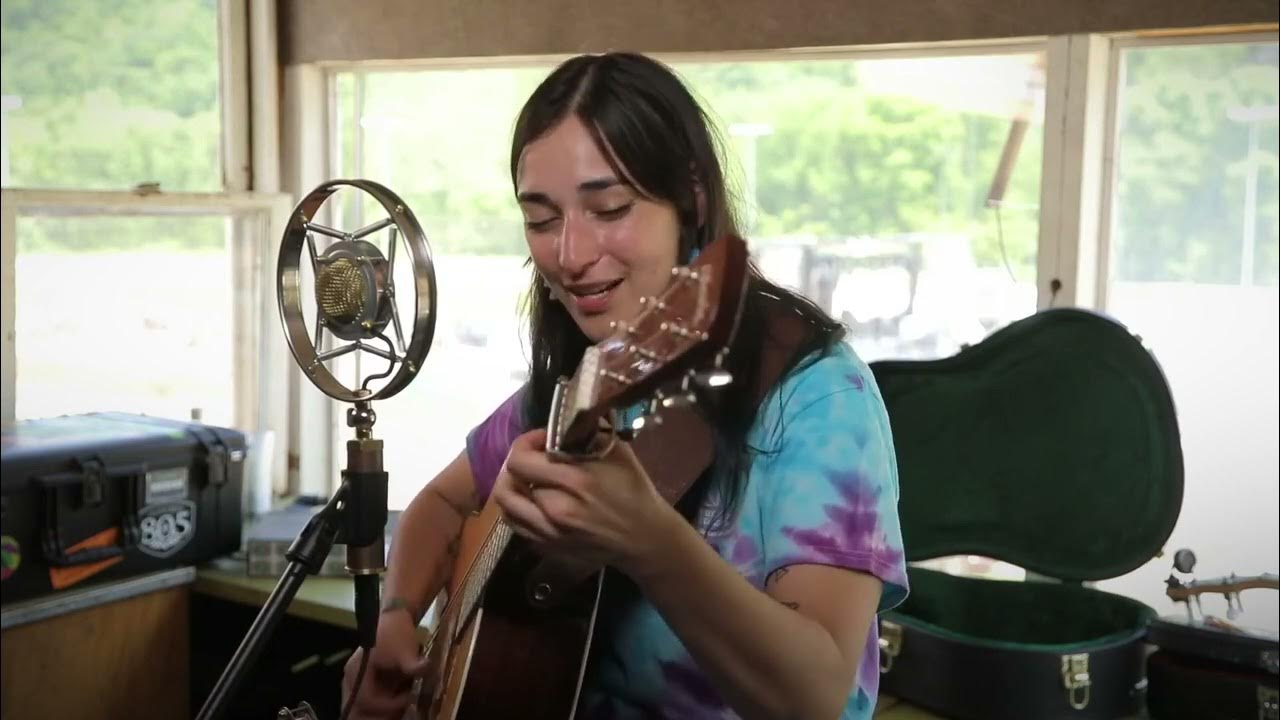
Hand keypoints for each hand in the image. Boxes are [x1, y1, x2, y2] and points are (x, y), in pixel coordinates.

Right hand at [340, 607, 427, 719]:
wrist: (394, 616)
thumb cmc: (398, 633)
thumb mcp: (407, 651)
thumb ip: (414, 666)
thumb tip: (426, 671)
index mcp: (357, 671)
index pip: (365, 700)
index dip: (387, 705)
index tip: (408, 697)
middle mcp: (351, 676)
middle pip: (360, 705)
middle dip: (382, 709)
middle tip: (403, 704)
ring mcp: (355, 677)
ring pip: (363, 702)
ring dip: (382, 705)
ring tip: (402, 699)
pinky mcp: (363, 677)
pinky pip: (368, 696)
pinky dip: (382, 700)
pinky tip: (399, 694)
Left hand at [492, 428, 676, 573]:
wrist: (645, 538)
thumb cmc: (633, 491)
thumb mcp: (617, 452)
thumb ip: (585, 434)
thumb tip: (562, 421)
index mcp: (575, 481)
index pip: (520, 460)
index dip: (524, 444)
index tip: (541, 441)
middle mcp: (556, 510)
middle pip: (507, 485)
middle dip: (518, 466)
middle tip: (532, 460)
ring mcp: (550, 534)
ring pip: (506, 509)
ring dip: (512, 490)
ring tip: (526, 481)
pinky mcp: (549, 549)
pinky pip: (517, 527)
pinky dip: (520, 511)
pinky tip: (534, 502)